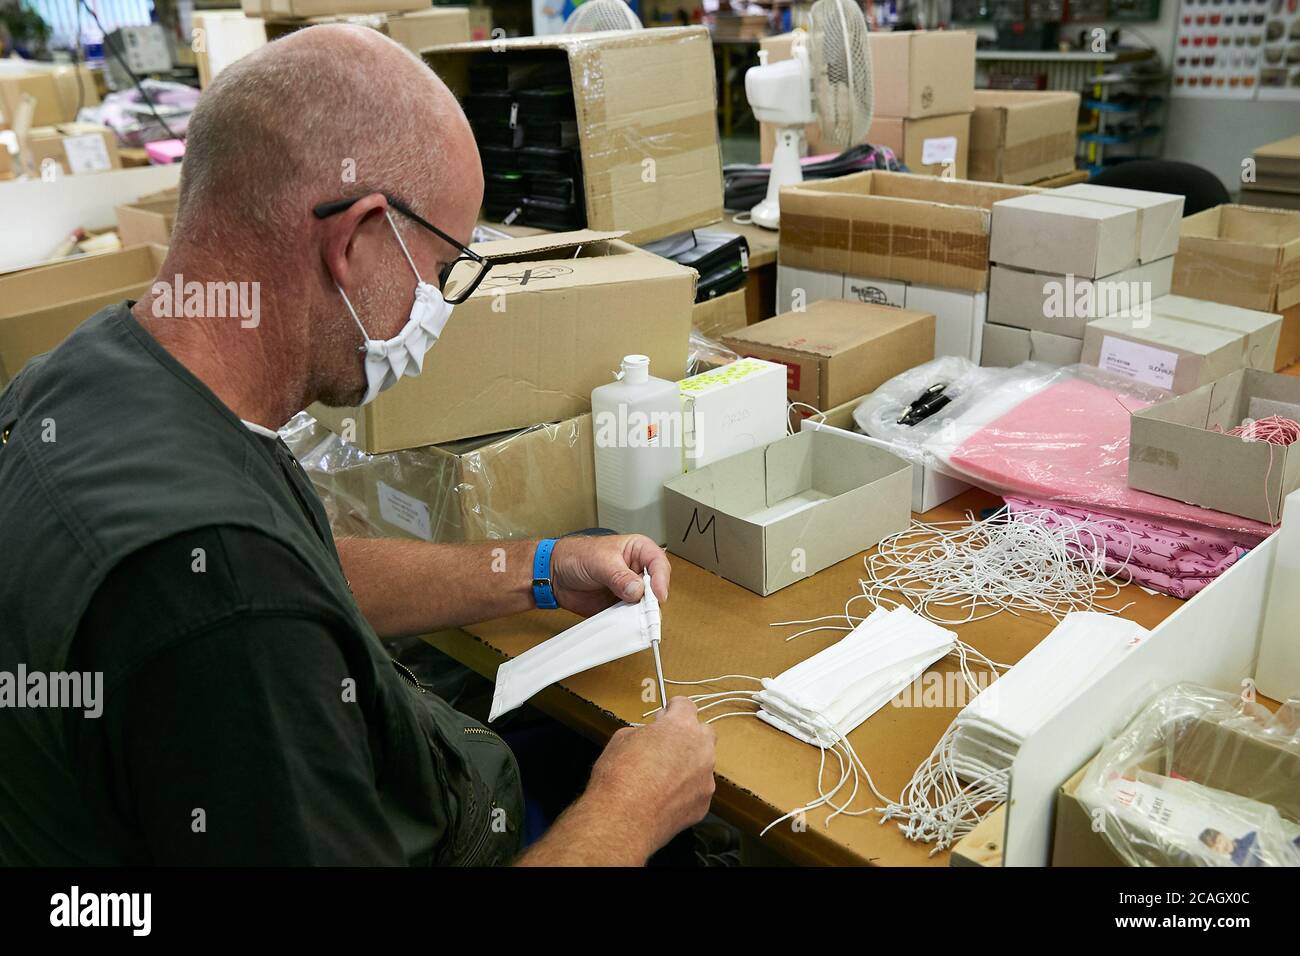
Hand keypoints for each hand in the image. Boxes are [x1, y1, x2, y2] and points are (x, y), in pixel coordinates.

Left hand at [549, 534, 669, 616]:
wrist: (555, 574)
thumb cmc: (576, 556)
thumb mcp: (600, 562)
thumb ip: (619, 576)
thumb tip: (637, 590)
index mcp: (638, 551)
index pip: (658, 563)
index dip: (661, 579)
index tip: (658, 594)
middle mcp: (637, 571)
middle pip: (657, 587)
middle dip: (653, 599)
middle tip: (647, 610)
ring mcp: (630, 590)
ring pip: (646, 605)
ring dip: (642, 613)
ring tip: (635, 618)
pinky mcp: (621, 606)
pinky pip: (631, 617)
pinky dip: (630, 622)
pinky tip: (625, 623)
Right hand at [588, 698, 716, 857]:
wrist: (623, 819)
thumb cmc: (619, 777)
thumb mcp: (621, 739)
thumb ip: (643, 733)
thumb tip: (647, 737)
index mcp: (681, 726)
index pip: (686, 705)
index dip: (673, 708)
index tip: (666, 714)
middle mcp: (700, 749)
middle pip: (703, 732)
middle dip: (687, 734)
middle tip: (665, 743)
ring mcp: (705, 778)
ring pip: (702, 763)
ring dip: (687, 764)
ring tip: (662, 776)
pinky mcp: (704, 803)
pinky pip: (698, 789)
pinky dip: (685, 790)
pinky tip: (664, 797)